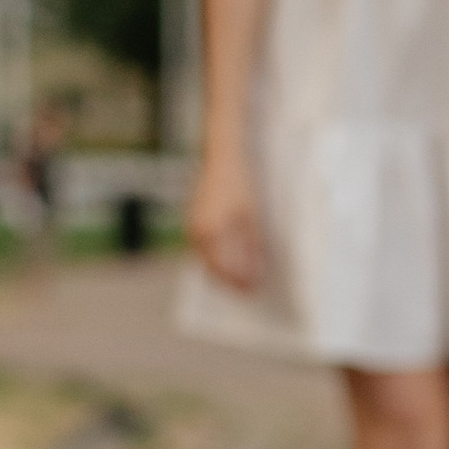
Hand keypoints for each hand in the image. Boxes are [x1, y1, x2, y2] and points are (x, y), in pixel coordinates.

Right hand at [187, 161, 266, 294]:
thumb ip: (251, 247)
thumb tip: (255, 274)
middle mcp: (195, 232)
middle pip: (211, 268)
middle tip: (250, 290)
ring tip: (247, 276)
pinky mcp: (196, 220)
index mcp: (208, 233)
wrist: (222, 156)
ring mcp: (193, 226)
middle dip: (230, 281)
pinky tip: (238, 256)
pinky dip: (220, 256)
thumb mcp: (251, 217)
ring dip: (225, 269)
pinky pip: (207, 247)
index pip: (220, 270)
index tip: (252, 292)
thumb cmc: (239, 183)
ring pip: (208, 259)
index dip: (236, 284)